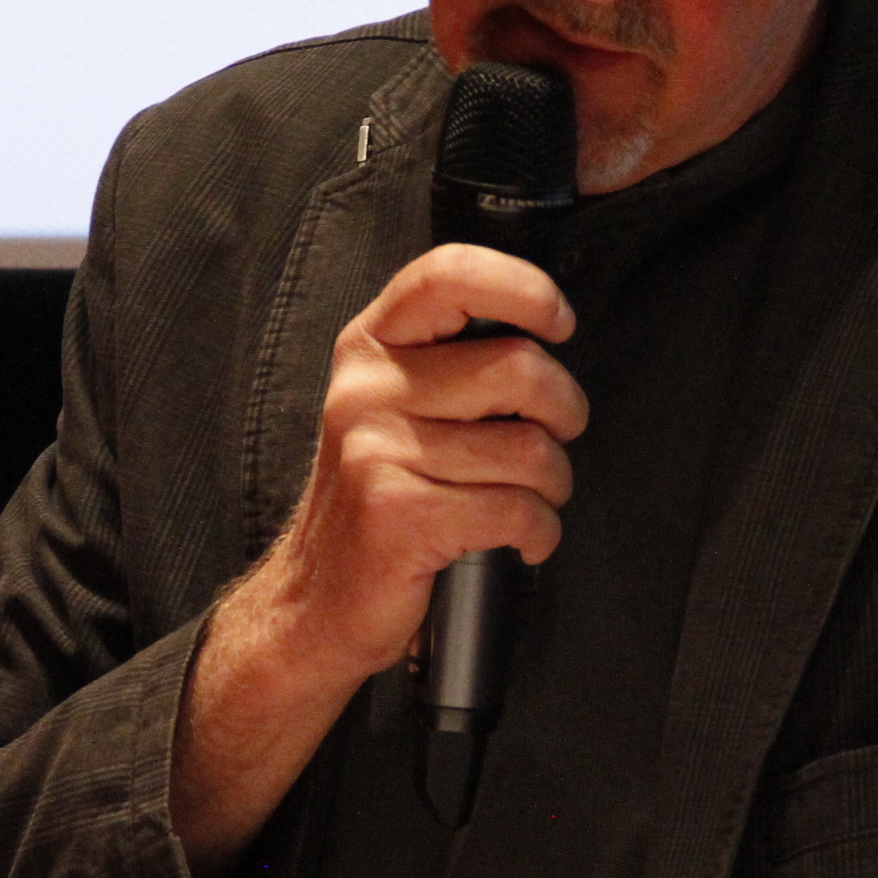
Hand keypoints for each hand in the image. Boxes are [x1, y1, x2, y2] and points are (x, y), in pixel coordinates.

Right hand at [170, 245, 585, 877]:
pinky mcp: (400, 514)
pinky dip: (539, 533)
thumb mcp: (389, 408)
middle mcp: (366, 390)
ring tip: (529, 501)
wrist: (313, 603)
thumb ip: (446, 360)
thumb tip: (541, 334)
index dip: (524, 288)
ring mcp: (377, 451)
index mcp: (369, 348)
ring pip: (531, 450)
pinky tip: (520, 541)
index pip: (448, 275)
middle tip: (556, 437)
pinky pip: (518, 511)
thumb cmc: (373, 502)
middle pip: (519, 366)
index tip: (557, 322)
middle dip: (565, 412)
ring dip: (553, 487)